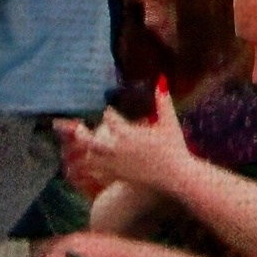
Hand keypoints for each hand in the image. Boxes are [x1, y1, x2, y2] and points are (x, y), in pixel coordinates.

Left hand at [61, 84, 195, 196]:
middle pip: (90, 140)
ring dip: (87, 150)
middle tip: (79, 127)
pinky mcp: (120, 176)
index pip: (109, 118)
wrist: (177, 177)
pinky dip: (94, 165)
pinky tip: (95, 161)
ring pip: (92, 157)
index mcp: (128, 134)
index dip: (108, 113)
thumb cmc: (174, 148)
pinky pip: (99, 172)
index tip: (108, 110)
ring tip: (86, 144)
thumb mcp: (169, 122)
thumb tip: (161, 79)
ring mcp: (117, 165)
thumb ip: (163, 101)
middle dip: (81, 133)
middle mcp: (118, 150)